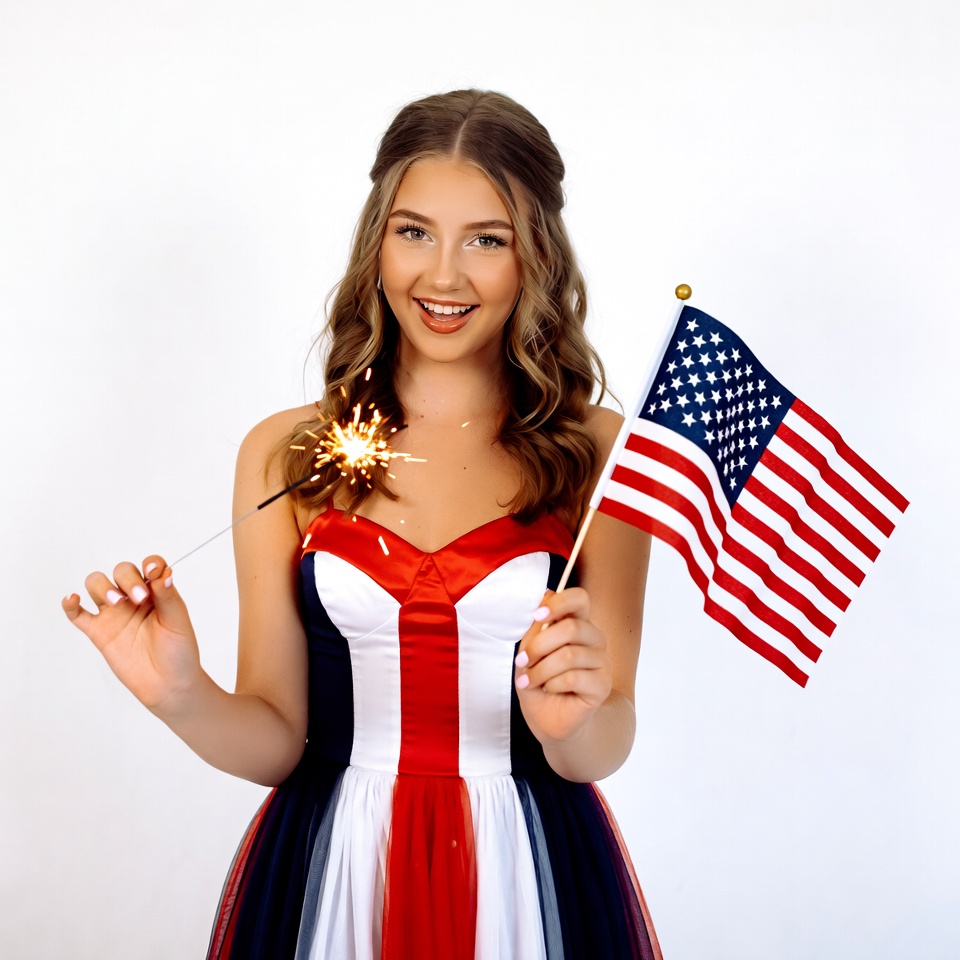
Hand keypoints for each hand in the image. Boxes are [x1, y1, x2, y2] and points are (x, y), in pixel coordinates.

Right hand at [62, 556, 201, 713]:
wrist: (168, 684)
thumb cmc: (178, 651)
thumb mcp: (178, 621)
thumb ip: (168, 596)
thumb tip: (163, 572)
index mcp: (156, 592)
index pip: (148, 566)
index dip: (150, 563)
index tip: (153, 571)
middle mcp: (133, 598)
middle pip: (120, 571)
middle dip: (127, 578)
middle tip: (139, 598)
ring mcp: (114, 614)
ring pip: (97, 585)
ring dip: (102, 586)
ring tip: (116, 601)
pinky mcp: (99, 632)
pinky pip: (78, 615)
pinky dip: (70, 605)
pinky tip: (72, 600)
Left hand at [513, 587, 612, 746]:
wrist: (547, 718)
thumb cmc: (538, 681)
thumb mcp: (530, 651)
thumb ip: (538, 626)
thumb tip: (546, 594)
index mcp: (577, 623)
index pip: (579, 598)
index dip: (559, 603)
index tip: (537, 616)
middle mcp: (594, 638)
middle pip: (570, 628)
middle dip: (538, 646)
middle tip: (522, 662)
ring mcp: (602, 661)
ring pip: (569, 655)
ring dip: (541, 670)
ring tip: (529, 681)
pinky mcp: (602, 685)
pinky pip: (573, 677)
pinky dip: (552, 684)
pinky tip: (548, 689)